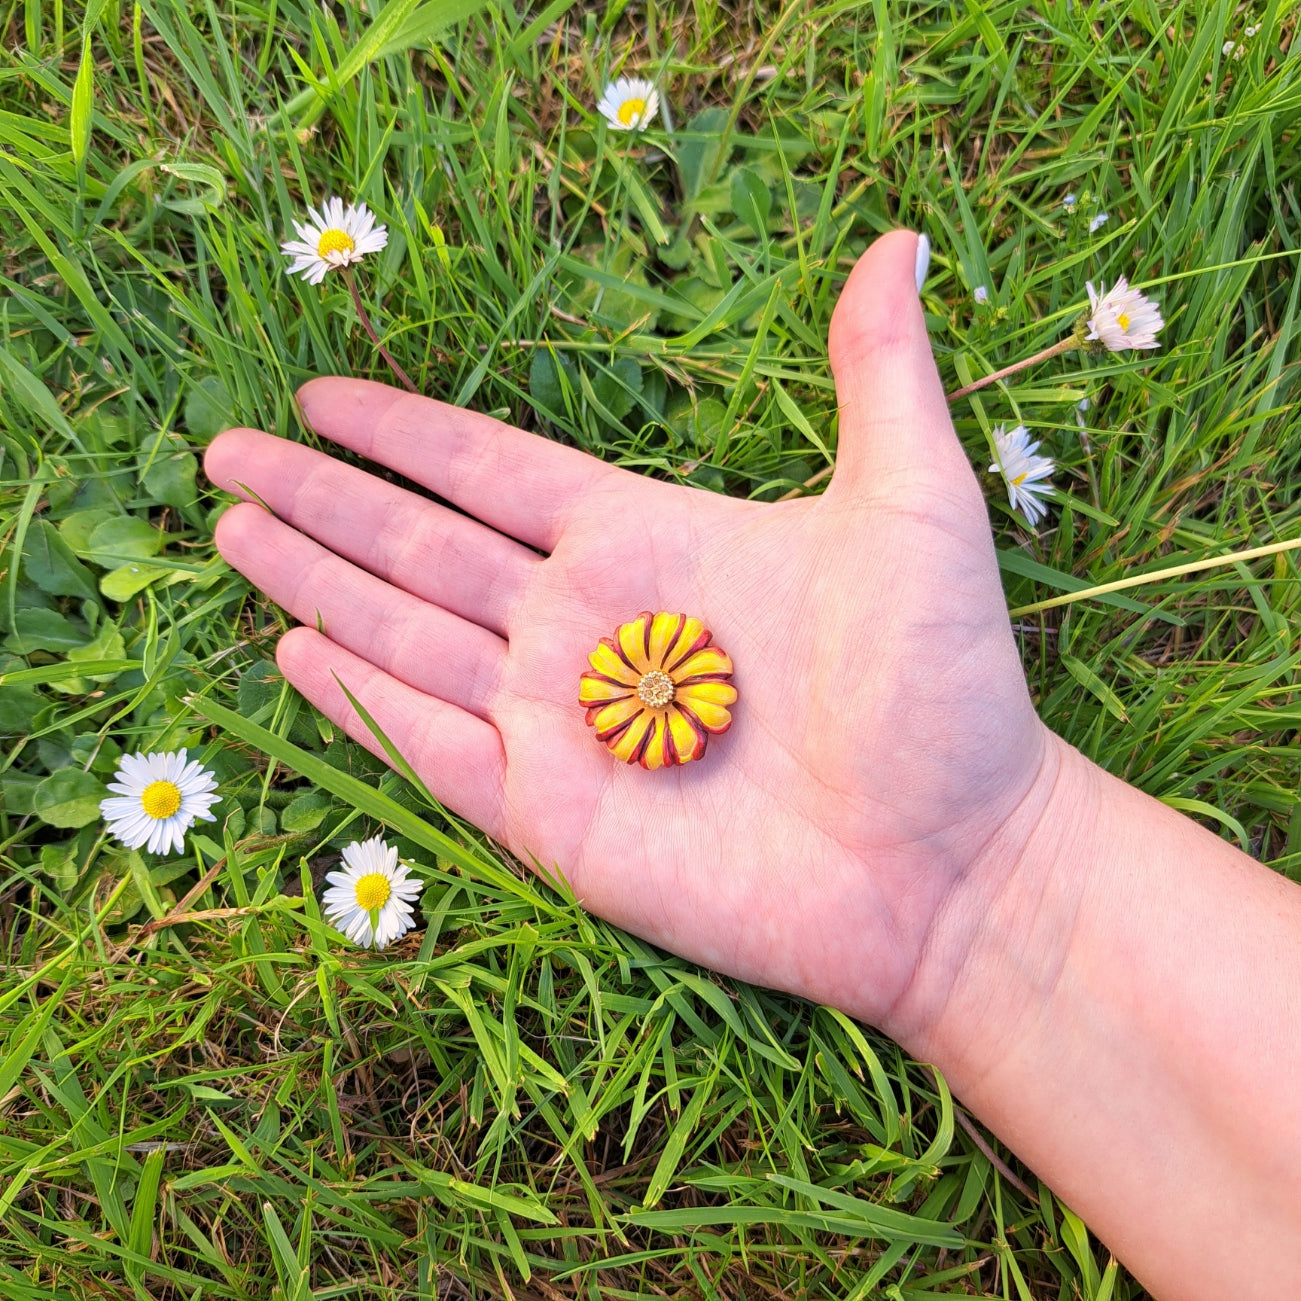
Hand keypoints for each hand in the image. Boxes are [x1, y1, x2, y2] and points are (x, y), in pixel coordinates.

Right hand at [205, 230, 1047, 1036]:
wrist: (952, 863)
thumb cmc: (943, 686)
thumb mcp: (912, 505)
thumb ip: (876, 373)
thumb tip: (894, 242)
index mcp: (646, 543)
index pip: (491, 472)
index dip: (405, 435)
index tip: (322, 396)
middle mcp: (584, 627)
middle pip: (420, 547)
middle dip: (323, 502)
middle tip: (229, 454)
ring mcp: (560, 725)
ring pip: (405, 635)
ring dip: (318, 586)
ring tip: (234, 531)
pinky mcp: (553, 818)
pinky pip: (430, 748)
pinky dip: (360, 703)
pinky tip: (294, 653)